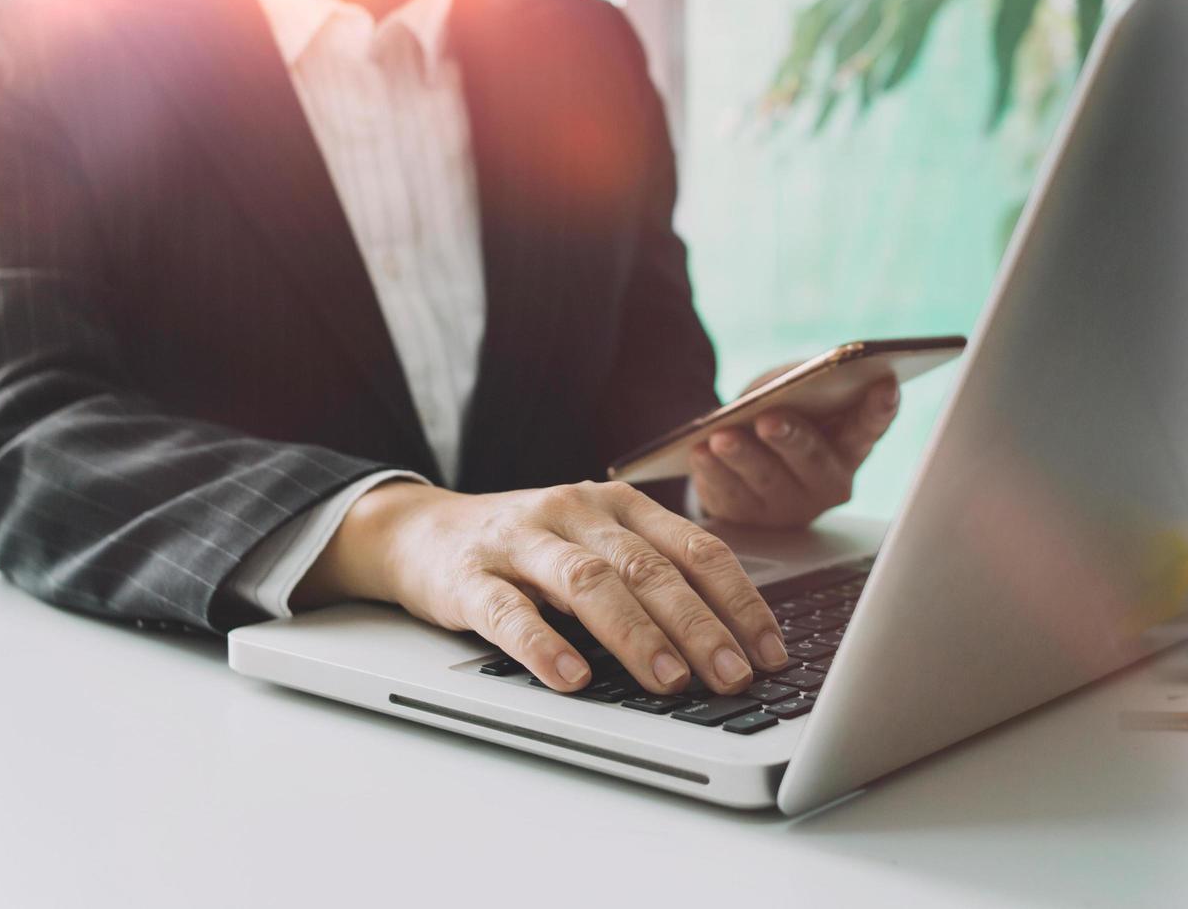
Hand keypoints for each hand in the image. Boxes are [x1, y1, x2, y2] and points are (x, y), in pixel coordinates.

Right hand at [303, 480, 790, 694]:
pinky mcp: (467, 576)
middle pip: (650, 569)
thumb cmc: (527, 550)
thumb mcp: (597, 546)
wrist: (416, 531)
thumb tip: (733, 643)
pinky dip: (543, 646)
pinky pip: (509, 612)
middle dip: (701, 627)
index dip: (740, 601)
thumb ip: (653, 577)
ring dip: (637, 636)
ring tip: (672, 682)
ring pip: (588, 584)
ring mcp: (520, 540)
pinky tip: (573, 679)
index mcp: (620, 504)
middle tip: (735, 677)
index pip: (696, 549)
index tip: (771, 652)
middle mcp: (576, 512)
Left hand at [690, 371, 900, 527]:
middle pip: (812, 459)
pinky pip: (731, 495)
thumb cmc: (782, 412)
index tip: (886, 384)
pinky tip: (700, 452)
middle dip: (790, 438)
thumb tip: (791, 384)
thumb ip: (803, 385)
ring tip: (722, 437)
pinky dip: (713, 471)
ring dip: (743, 456)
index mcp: (850, 444)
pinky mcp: (751, 518)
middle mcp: (827, 481)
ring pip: (767, 479)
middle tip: (769, 419)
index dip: (880, 407)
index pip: (870, 426)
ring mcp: (790, 506)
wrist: (746, 459)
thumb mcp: (796, 393)